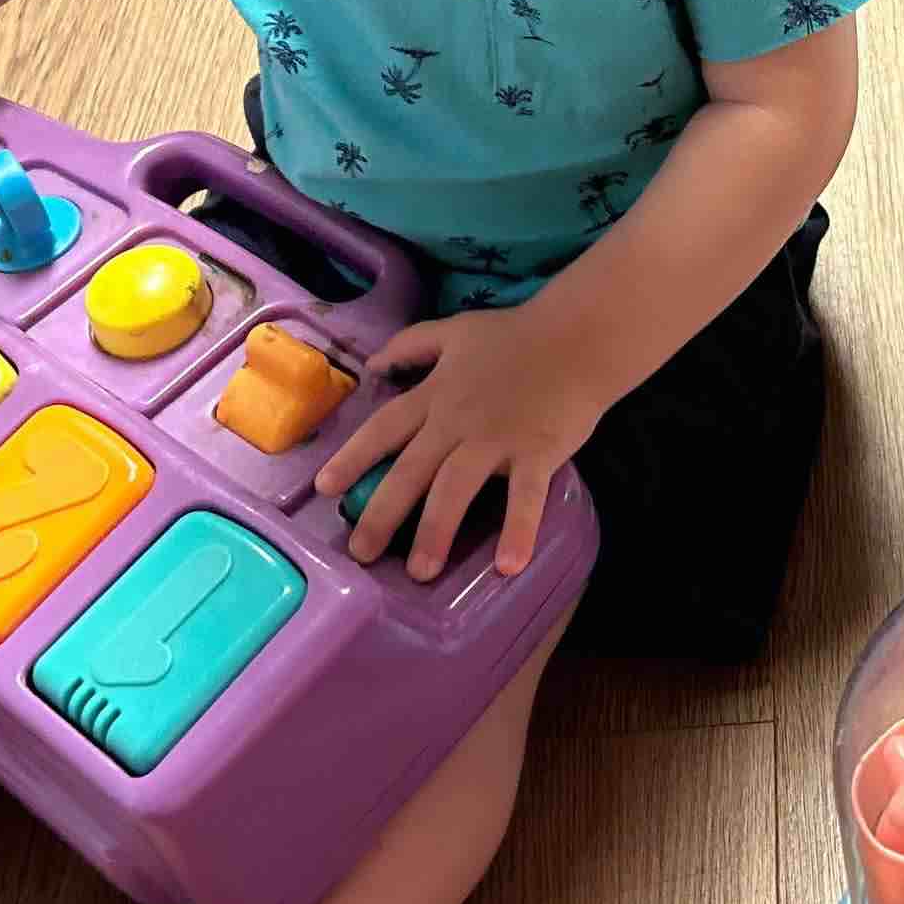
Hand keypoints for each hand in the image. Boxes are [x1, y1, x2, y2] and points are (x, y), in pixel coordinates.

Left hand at [314, 306, 609, 579]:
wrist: (579, 336)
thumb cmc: (516, 334)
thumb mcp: (454, 330)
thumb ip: (411, 345)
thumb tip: (371, 364)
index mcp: (435, 394)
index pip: (384, 428)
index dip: (352, 457)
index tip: (324, 489)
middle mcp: (457, 421)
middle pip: (410, 470)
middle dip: (381, 513)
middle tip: (361, 554)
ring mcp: (497, 439)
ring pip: (455, 488)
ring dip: (435, 531)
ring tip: (420, 573)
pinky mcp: (537, 452)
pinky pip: (524, 497)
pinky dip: (518, 530)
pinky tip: (507, 566)